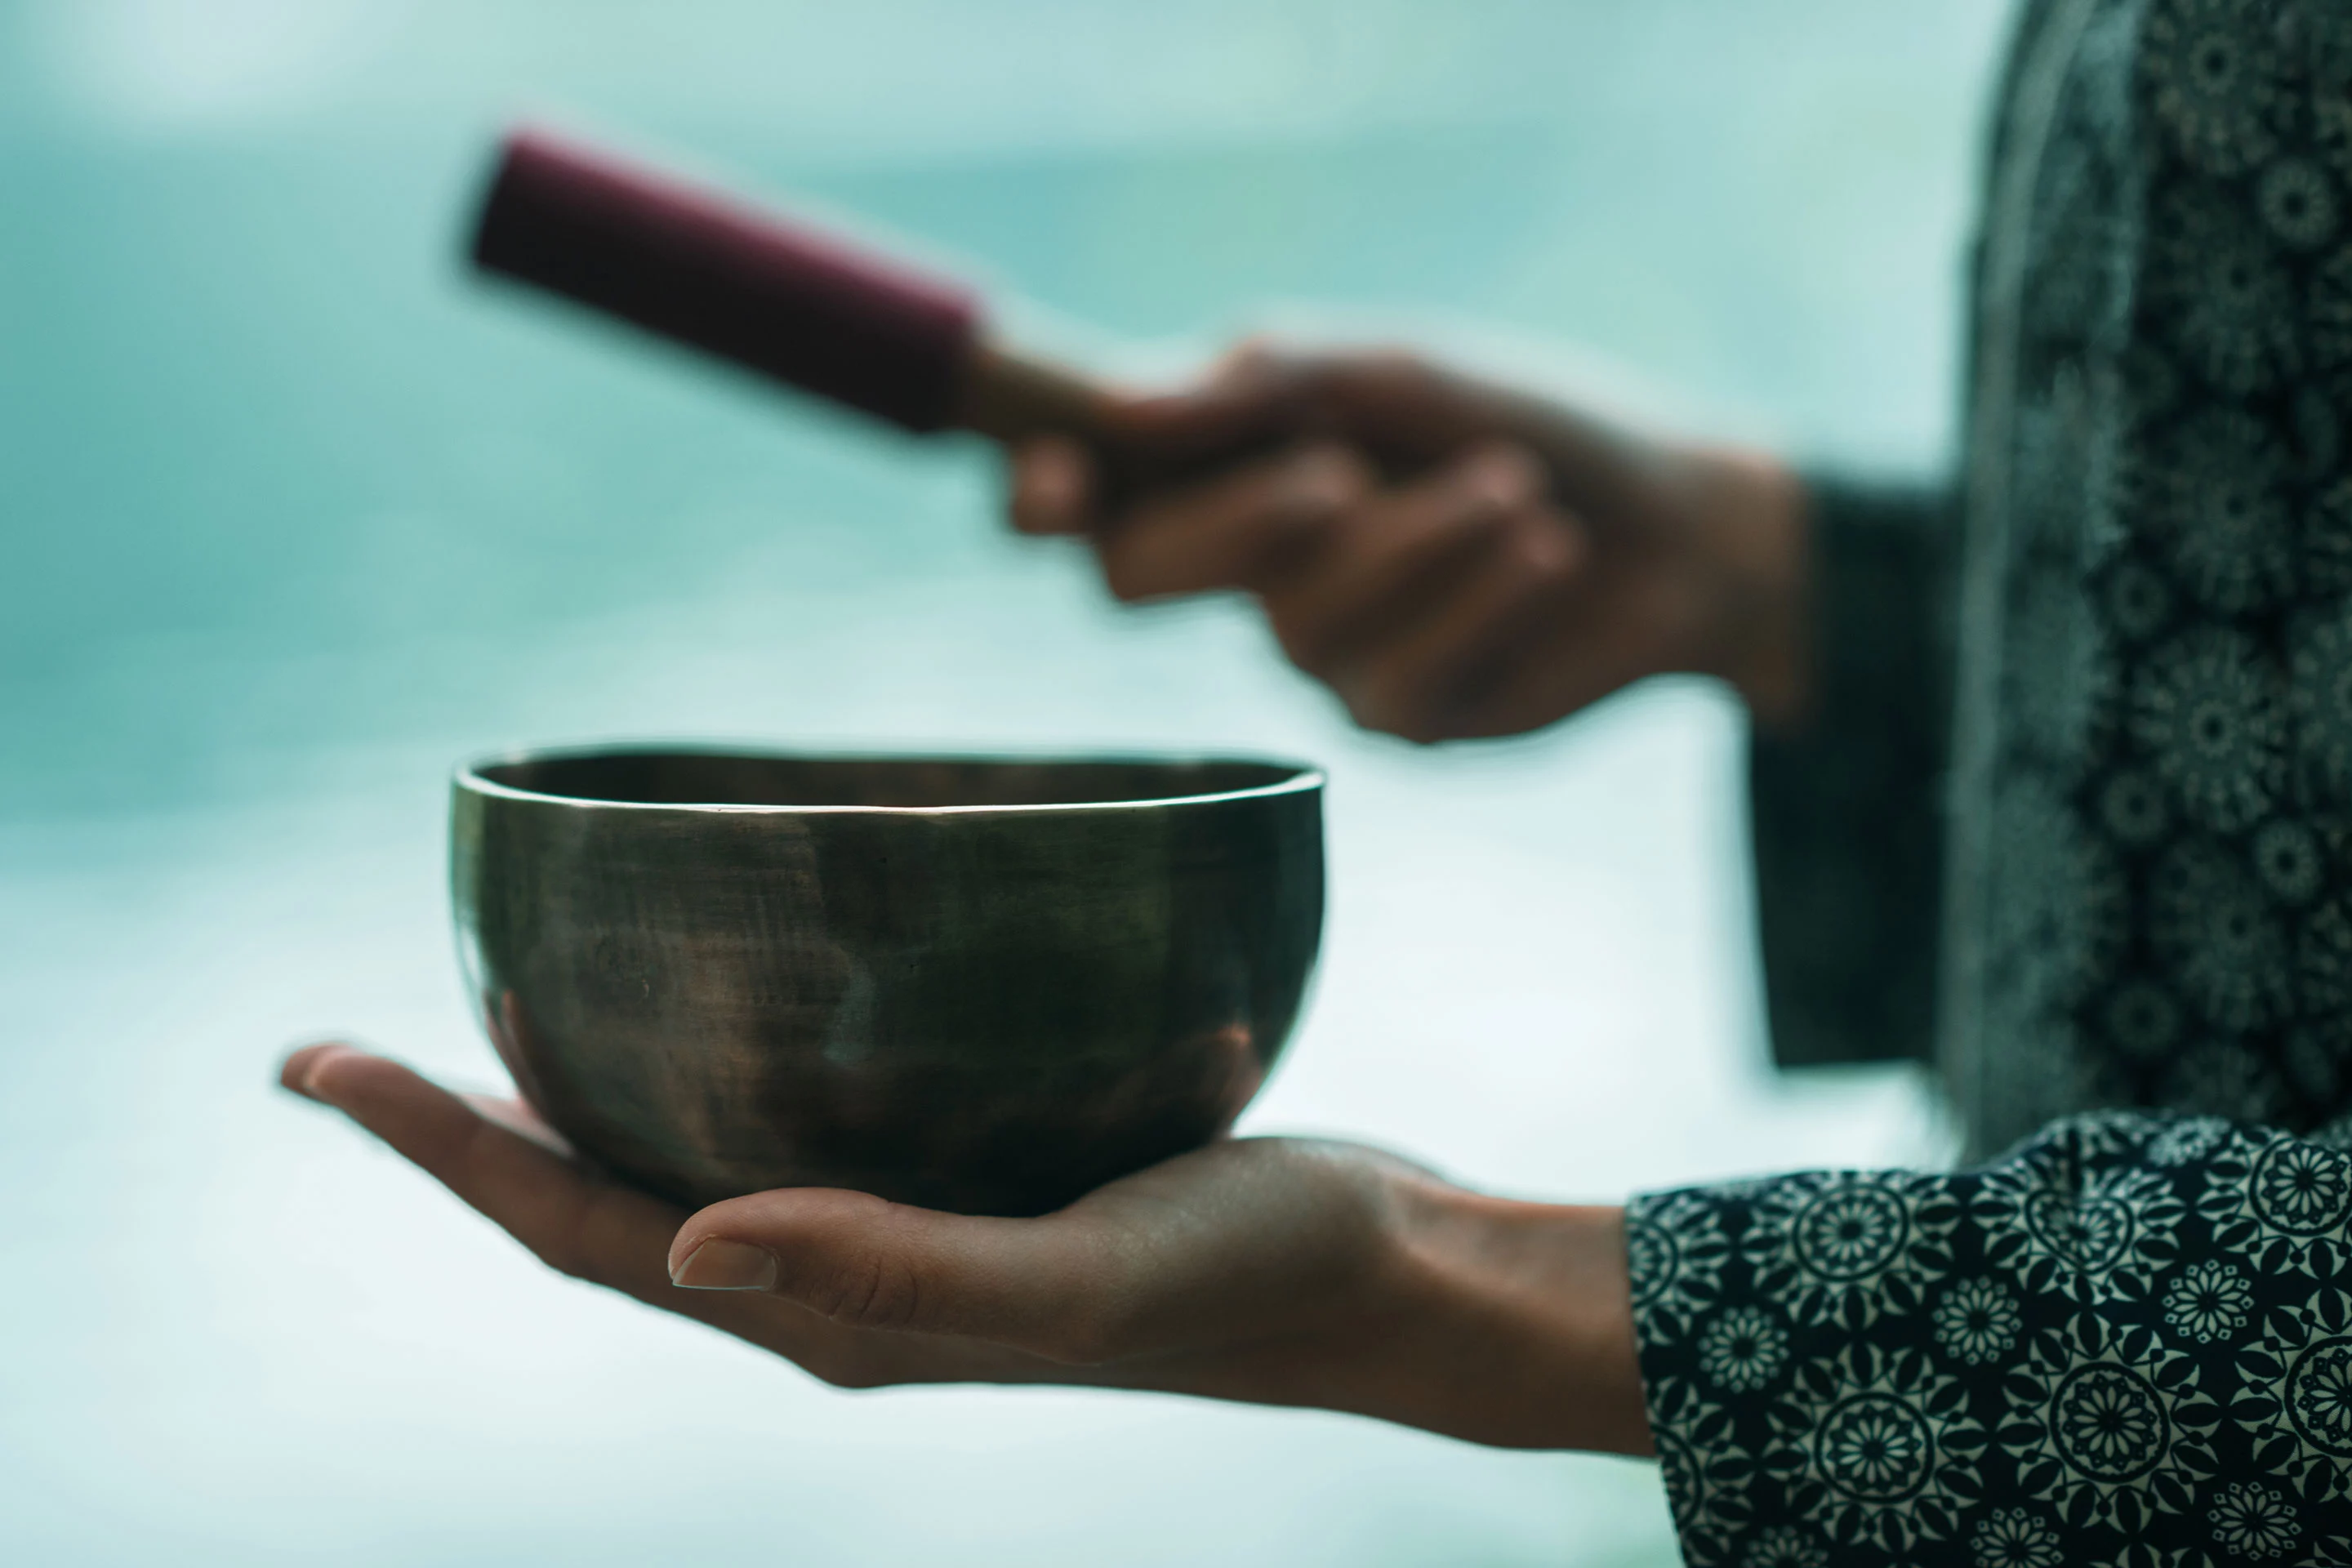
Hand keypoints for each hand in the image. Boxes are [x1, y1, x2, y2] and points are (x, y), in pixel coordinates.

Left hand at [280, 1042, 1649, 1453]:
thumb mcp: (1084, 1280)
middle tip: (354, 1044)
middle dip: (469, 1133)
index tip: (319, 1062)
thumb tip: (686, 1248)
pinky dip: (720, 1058)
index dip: (444, 1155)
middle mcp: (843, 1283)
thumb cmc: (1255, 1278)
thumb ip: (901, 1273)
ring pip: (693, 1161)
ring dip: (580, 1098)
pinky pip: (797, 1119)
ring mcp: (904, 1232)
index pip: (585, 1236)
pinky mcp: (970, 1177)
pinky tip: (730, 987)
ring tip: (505, 1007)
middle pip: (606, 1205)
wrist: (1383, 1278)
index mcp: (832, 1318)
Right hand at [1010, 344, 1809, 742]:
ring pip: (1294, 625)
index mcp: (1222, 467)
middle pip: (1140, 579)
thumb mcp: (1396, 371)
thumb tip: (1122, 406)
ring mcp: (1315, 654)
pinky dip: (1479, 600)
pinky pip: (1395, 679)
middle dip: (1233, 524)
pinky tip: (1548, 554)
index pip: (1083, 495)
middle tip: (1335, 474)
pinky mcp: (1400, 718)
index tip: (1048, 481)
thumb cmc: (1520, 420)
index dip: (1039, 495)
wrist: (1675, 522)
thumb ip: (1266, 377)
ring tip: (1518, 490)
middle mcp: (1244, 569)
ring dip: (1416, 543)